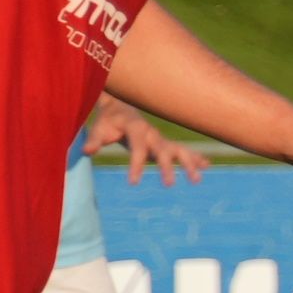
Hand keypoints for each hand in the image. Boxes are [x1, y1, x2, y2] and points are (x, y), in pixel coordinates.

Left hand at [86, 97, 207, 183]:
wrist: (121, 107)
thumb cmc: (108, 120)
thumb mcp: (99, 128)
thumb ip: (95, 140)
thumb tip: (87, 151)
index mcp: (136, 128)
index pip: (138, 148)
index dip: (136, 165)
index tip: (133, 183)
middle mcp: (152, 133)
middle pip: (163, 151)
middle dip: (167, 168)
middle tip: (169, 185)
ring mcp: (161, 138)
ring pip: (178, 151)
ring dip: (189, 164)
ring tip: (197, 180)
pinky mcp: (164, 143)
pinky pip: (182, 151)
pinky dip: (194, 157)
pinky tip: (206, 166)